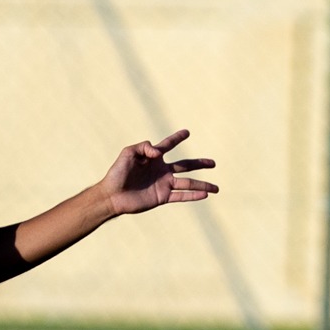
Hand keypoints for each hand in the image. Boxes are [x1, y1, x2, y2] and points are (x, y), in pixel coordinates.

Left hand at [99, 129, 216, 215]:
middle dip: (200, 164)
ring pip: (188, 183)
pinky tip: (204, 195)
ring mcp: (163, 184)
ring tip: (217, 188)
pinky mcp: (162, 197)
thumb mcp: (128, 153)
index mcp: (153, 158)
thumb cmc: (117, 173)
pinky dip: (193, 195)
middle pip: (185, 165)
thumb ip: (143, 147)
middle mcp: (161, 170)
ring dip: (202, 185)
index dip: (177, 138)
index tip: (187, 132)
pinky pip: (181, 195)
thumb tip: (159, 152)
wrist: (112, 195)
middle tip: (213, 163)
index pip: (168, 145)